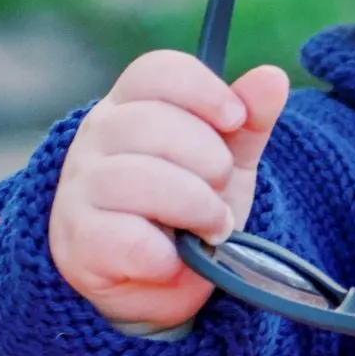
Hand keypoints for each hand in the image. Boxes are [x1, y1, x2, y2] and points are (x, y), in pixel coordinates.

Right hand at [49, 51, 290, 329]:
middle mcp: (97, 137)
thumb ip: (249, 123)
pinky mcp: (81, 241)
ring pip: (142, 179)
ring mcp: (81, 187)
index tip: (235, 119)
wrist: (153, 284)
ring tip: (212, 228)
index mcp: (130, 105)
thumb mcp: (226, 163)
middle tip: (221, 189)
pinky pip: (131, 238)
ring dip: (196, 207)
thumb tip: (273, 77)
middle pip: (153, 123)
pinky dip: (168, 255)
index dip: (203, 90)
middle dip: (209, 160)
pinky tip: (174, 260)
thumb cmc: (184, 210)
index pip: (156, 71)